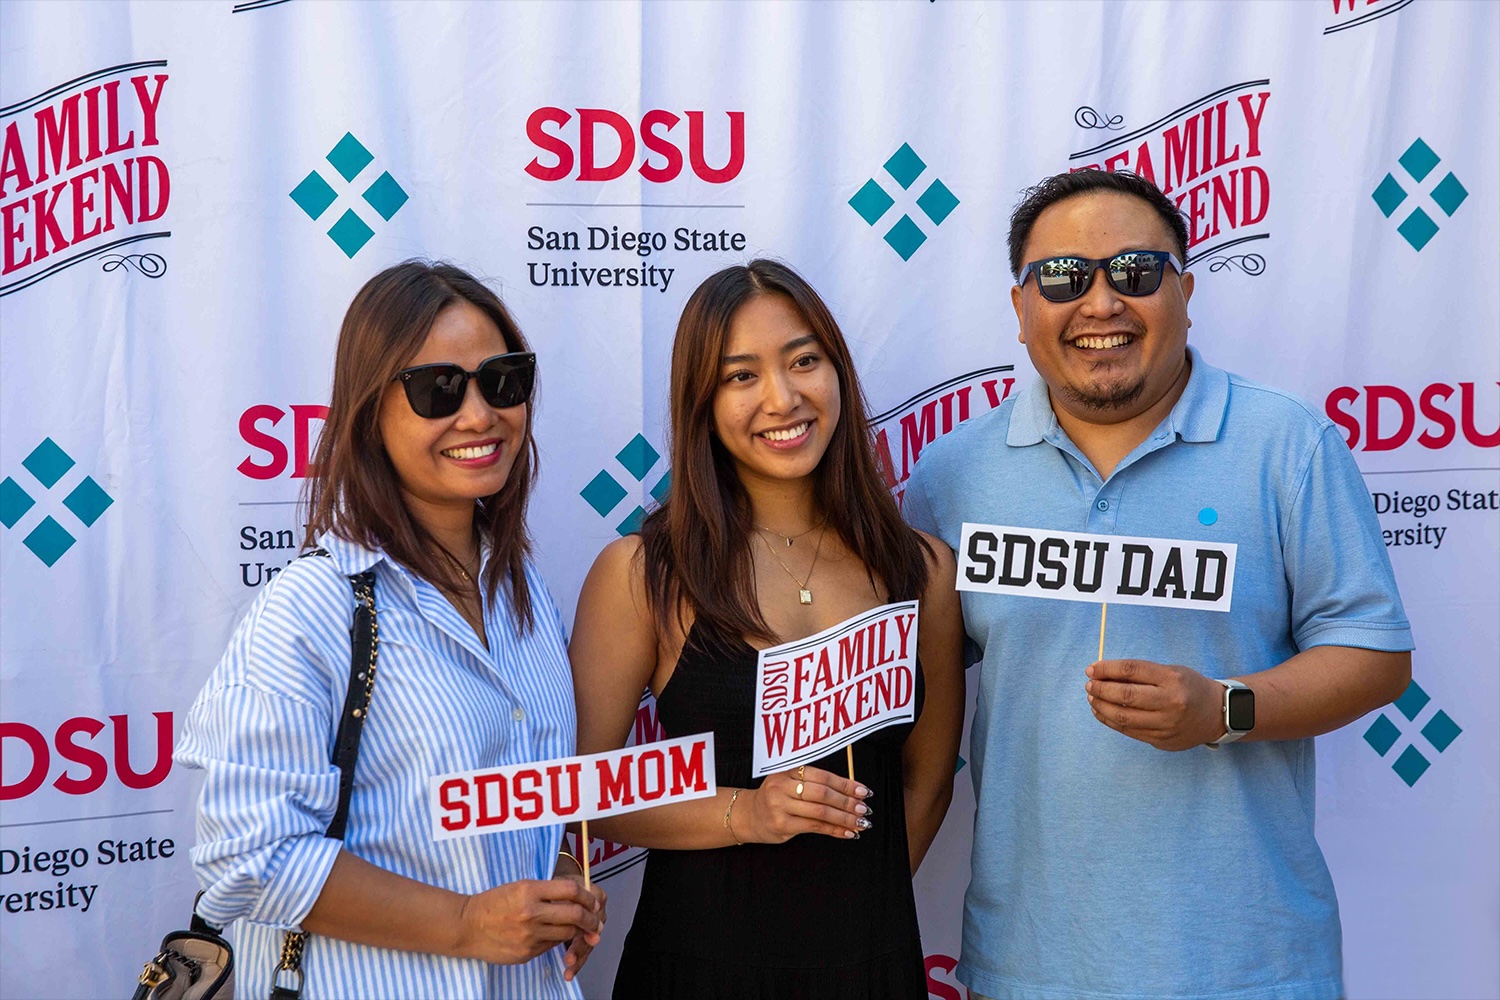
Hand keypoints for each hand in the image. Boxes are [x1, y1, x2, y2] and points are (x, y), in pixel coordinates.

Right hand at [455, 878, 603, 966]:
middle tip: (596, 920)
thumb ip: (548, 892)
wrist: (467, 926)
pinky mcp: (526, 953)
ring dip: (577, 931)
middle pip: (575, 914)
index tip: (592, 900)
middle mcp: (531, 913)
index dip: (587, 895)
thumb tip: (578, 898)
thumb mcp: (519, 887)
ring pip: (567, 933)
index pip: (571, 890)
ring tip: (580, 928)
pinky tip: (554, 935)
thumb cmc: (494, 902)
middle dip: (591, 918)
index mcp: (529, 890)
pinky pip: (551, 946)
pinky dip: (557, 940)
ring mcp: (529, 935)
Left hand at [553, 865, 607, 980]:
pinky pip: (583, 948)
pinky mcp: (584, 935)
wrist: (560, 885)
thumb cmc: (560, 883)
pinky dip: (577, 961)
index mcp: (596, 896)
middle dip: (580, 946)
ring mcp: (592, 925)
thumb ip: (569, 894)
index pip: (593, 912)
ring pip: (588, 944)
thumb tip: (571, 908)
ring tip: (569, 968)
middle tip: (569, 958)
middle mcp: (598, 912)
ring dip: (579, 957)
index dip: (584, 924)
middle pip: (592, 932)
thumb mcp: (563, 881)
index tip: (572, 934)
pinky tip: (569, 973)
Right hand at [741, 765, 871, 842]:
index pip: (823, 776)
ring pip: (820, 811)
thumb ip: (815, 784)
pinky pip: (814, 827)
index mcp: (788, 770)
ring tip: (861, 823)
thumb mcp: (790, 782)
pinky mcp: (782, 824)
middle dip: (847, 802)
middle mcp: (782, 786)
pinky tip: (847, 832)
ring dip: (844, 818)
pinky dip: (834, 830)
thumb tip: (852, 792)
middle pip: (822, 793)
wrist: (748, 815)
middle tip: (864, 809)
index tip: (863, 791)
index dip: (845, 784)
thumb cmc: (776, 798)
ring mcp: (780, 806)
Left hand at [1085, 659, 1226, 750]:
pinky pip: (1129, 731)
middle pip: (1125, 696)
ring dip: (1101, 707)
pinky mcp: (1162, 741)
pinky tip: (1102, 713)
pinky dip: (1111, 721)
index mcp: (1172, 679)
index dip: (1106, 669)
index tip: (1091, 670)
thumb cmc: (1189, 687)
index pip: (1131, 670)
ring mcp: (1166, 725)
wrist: (1217, 714)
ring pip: (1123, 717)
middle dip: (1100, 689)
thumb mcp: (1170, 671)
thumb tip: (1102, 674)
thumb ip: (1140, 673)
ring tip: (1092, 699)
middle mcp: (1170, 702)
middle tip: (1089, 685)